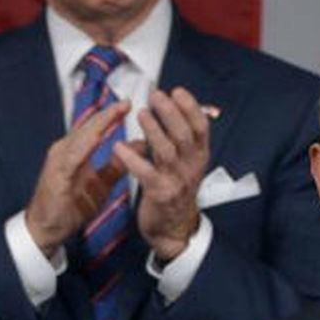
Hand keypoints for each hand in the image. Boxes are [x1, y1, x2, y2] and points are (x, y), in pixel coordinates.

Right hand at [26, 102, 130, 256]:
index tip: (127, 105)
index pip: (94, 129)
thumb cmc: (70, 206)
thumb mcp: (101, 183)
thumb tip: (139, 148)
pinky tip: (96, 138)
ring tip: (113, 114)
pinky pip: (71, 157)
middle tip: (125, 103)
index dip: (110, 116)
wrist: (46, 229)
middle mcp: (64, 151)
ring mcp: (58, 161)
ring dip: (97, 125)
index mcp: (74, 152)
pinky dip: (83, 147)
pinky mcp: (55, 175)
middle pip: (87, 128)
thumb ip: (117, 165)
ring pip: (79, 138)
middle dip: (106, 115)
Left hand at [114, 87, 210, 261]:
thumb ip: (181, 139)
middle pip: (183, 135)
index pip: (200, 127)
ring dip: (154, 130)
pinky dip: (132, 159)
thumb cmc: (176, 190)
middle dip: (170, 113)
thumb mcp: (187, 163)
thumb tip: (171, 108)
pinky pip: (146, 173)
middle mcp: (191, 167)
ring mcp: (176, 181)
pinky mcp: (159, 194)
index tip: (177, 91)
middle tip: (156, 96)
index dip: (190, 108)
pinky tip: (119, 146)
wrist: (173, 228)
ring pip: (166, 151)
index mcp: (199, 156)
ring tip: (141, 114)